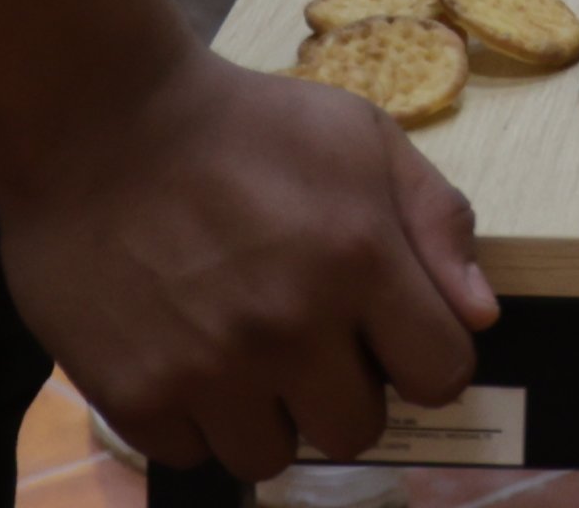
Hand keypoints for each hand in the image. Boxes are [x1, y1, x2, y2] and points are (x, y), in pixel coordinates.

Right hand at [2, 57, 497, 472]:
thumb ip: (435, 218)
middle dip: (344, 392)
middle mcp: (290, 326)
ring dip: (266, 416)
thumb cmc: (241, 122)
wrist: (98, 119)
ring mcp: (209, 369)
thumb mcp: (359, 135)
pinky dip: (193, 418)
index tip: (388, 334)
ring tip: (241, 351)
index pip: (442, 375)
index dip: (423, 357)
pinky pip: (192, 452)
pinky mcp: (137, 394)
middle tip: (307, 342)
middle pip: (357, 432)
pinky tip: (184, 353)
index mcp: (359, 258)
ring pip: (272, 458)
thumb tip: (480, 315)